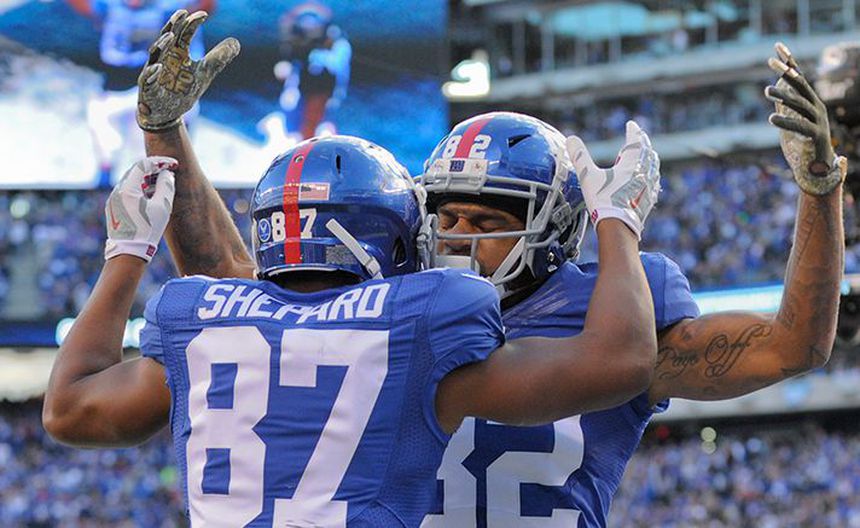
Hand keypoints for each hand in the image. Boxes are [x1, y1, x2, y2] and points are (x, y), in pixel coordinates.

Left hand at [105, 157, 176, 261]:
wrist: (128, 252)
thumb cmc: (147, 230)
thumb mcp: (162, 207)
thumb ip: (166, 186)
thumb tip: (167, 174)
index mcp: (127, 188)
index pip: (143, 165)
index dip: (160, 162)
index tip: (174, 164)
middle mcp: (117, 191)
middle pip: (136, 171)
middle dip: (154, 169)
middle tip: (170, 171)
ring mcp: (113, 199)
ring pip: (132, 181)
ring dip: (148, 179)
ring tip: (163, 184)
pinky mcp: (114, 208)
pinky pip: (128, 192)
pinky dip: (141, 189)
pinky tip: (152, 196)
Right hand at [137, 10, 240, 131]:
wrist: (170, 113)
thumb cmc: (184, 89)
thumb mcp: (205, 72)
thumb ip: (218, 58)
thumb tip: (236, 42)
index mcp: (177, 53)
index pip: (183, 34)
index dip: (191, 24)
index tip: (204, 15)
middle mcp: (164, 59)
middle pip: (167, 38)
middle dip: (173, 26)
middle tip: (181, 13)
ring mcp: (154, 72)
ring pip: (155, 55)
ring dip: (161, 45)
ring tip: (170, 36)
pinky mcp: (148, 88)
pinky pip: (147, 78)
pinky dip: (153, 73)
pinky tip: (159, 67)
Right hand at [566, 120, 660, 238]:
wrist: (618, 227)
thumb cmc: (603, 200)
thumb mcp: (588, 176)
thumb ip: (580, 157)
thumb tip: (570, 139)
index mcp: (631, 164)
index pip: (635, 142)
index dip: (633, 131)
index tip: (631, 124)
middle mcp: (643, 173)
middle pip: (647, 153)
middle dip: (643, 143)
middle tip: (640, 137)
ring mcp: (648, 188)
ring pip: (653, 168)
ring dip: (650, 158)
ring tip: (648, 155)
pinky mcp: (648, 201)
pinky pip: (654, 184)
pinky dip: (652, 176)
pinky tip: (651, 181)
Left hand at [765, 41, 846, 195]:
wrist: (818, 169)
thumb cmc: (802, 143)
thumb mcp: (790, 119)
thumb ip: (785, 105)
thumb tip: (775, 87)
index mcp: (810, 101)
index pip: (799, 77)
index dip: (789, 61)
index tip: (777, 46)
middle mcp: (817, 107)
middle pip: (800, 86)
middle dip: (786, 72)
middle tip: (770, 61)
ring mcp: (819, 120)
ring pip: (800, 104)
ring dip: (783, 97)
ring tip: (766, 92)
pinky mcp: (817, 135)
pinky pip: (800, 127)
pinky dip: (786, 122)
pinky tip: (771, 119)